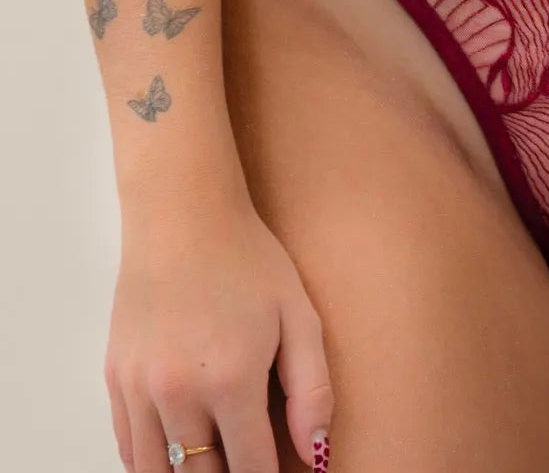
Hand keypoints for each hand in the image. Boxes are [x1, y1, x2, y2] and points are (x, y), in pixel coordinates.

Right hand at [105, 195, 332, 471]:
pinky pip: (129, 448)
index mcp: (231, 380)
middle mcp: (178, 392)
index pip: (251, 469)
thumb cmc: (247, 260)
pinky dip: (152, 463)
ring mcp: (140, 387)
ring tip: (216, 461)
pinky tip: (179, 455)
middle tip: (247, 460)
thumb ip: (312, 390)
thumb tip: (316, 454)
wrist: (184, 217)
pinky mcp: (116, 378)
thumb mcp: (299, 315)